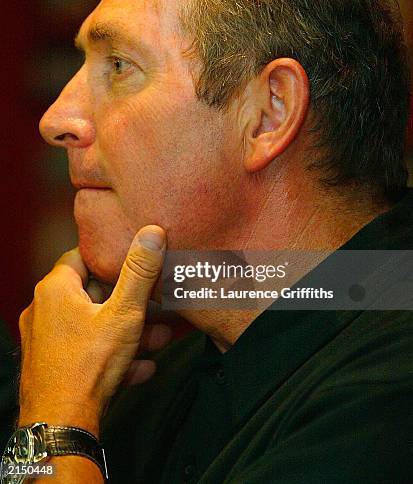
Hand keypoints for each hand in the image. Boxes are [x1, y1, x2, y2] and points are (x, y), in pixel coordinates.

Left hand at [18, 225, 166, 435]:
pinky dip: (112, 355)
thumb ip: (139, 272)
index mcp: (55, 290)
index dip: (110, 259)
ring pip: (93, 326)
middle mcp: (43, 311)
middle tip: (156, 305)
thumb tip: (152, 233)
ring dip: (126, 331)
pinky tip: (139, 367)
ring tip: (158, 338)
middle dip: (128, 302)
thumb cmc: (87, 366)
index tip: (134, 262)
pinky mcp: (51, 365)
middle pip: (92, 294)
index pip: (82, 257)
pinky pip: (86, 352)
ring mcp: (45, 341)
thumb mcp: (124, 313)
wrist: (61, 427)